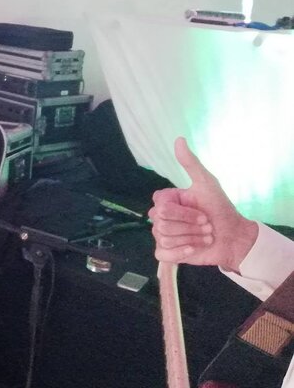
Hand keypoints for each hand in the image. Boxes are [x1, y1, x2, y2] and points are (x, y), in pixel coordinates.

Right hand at [149, 137, 257, 271]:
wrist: (234, 237)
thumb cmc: (220, 209)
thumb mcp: (207, 184)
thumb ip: (191, 163)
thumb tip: (179, 139)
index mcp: (167, 201)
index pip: (160, 206)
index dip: (182, 212)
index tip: (201, 211)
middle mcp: (162, 217)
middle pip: (162, 223)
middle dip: (190, 226)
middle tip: (206, 225)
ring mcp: (163, 235)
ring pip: (164, 238)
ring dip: (191, 238)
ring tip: (205, 237)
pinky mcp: (167, 253)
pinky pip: (162, 253)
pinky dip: (180, 252)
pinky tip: (193, 249)